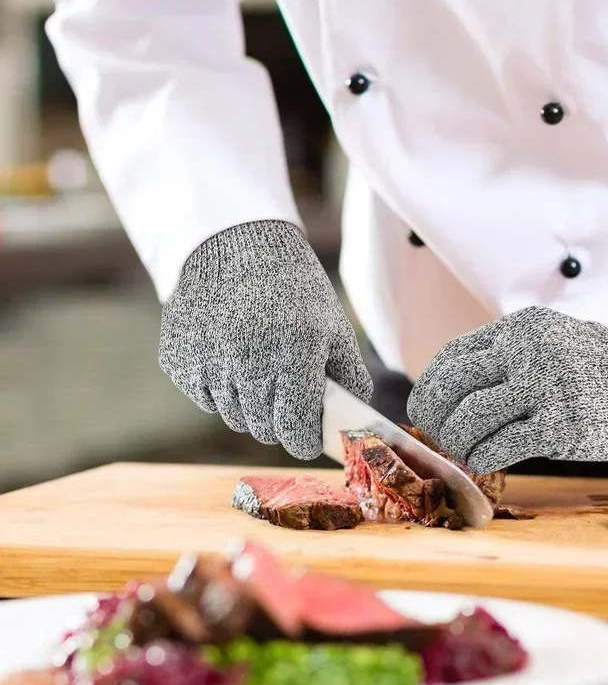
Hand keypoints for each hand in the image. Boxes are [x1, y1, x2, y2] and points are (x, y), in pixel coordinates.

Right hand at [159, 221, 371, 458]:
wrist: (237, 243)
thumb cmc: (295, 287)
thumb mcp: (333, 326)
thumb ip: (349, 377)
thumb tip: (352, 419)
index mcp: (294, 353)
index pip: (296, 432)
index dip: (305, 441)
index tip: (309, 436)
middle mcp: (247, 361)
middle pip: (264, 430)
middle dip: (280, 421)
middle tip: (288, 394)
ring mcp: (207, 361)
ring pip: (233, 416)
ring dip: (250, 405)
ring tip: (259, 365)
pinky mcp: (178, 359)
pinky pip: (204, 396)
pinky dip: (220, 388)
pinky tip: (230, 352)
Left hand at [407, 306, 607, 473]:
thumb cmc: (599, 370)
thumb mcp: (551, 343)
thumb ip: (508, 358)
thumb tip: (450, 393)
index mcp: (521, 327)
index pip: (453, 356)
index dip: (430, 387)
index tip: (424, 409)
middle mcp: (530, 349)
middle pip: (453, 386)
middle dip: (435, 417)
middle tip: (439, 436)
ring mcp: (548, 385)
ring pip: (471, 418)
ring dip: (457, 443)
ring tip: (465, 452)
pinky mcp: (565, 425)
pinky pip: (501, 447)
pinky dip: (483, 459)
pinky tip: (485, 462)